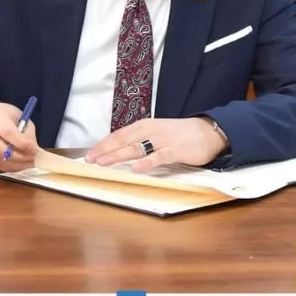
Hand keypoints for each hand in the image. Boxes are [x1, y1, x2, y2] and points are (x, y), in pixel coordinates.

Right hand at [0, 101, 37, 171]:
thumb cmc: (6, 116)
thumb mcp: (21, 117)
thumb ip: (27, 133)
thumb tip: (33, 151)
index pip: (6, 131)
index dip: (22, 143)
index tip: (34, 148)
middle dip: (18, 156)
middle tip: (32, 158)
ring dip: (15, 164)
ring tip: (28, 163)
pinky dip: (9, 167)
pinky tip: (19, 164)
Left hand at [84, 117, 227, 172]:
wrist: (207, 131)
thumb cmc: (178, 134)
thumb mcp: (155, 133)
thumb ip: (139, 140)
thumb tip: (118, 152)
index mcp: (143, 126)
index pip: (118, 135)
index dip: (103, 145)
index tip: (89, 155)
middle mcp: (150, 131)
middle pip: (123, 141)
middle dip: (105, 150)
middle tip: (90, 160)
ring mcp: (162, 140)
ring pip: (136, 148)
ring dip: (118, 155)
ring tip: (104, 162)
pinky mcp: (176, 150)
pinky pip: (159, 157)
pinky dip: (147, 162)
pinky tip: (136, 168)